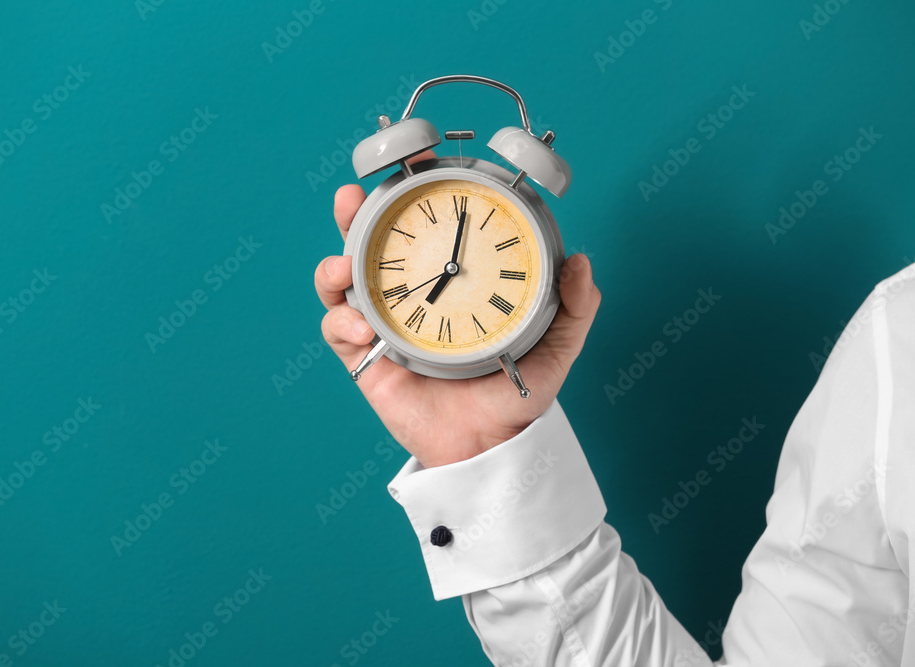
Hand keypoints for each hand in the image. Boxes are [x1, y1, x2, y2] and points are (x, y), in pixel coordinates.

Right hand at [314, 151, 601, 467]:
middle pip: (370, 242)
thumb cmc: (518, 392)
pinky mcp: (365, 359)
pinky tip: (362, 329)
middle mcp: (411, 294)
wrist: (490, 446)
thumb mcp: (556, 346)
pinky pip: (339, 332)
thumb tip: (580, 262)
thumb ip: (574, 306)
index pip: (426, 225)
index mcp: (451, 279)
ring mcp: (384, 324)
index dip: (414, 190)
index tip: (416, 162)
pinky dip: (342, 323)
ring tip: (344, 267)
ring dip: (333, 266)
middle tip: (352, 197)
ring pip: (341, 281)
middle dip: (352, 213)